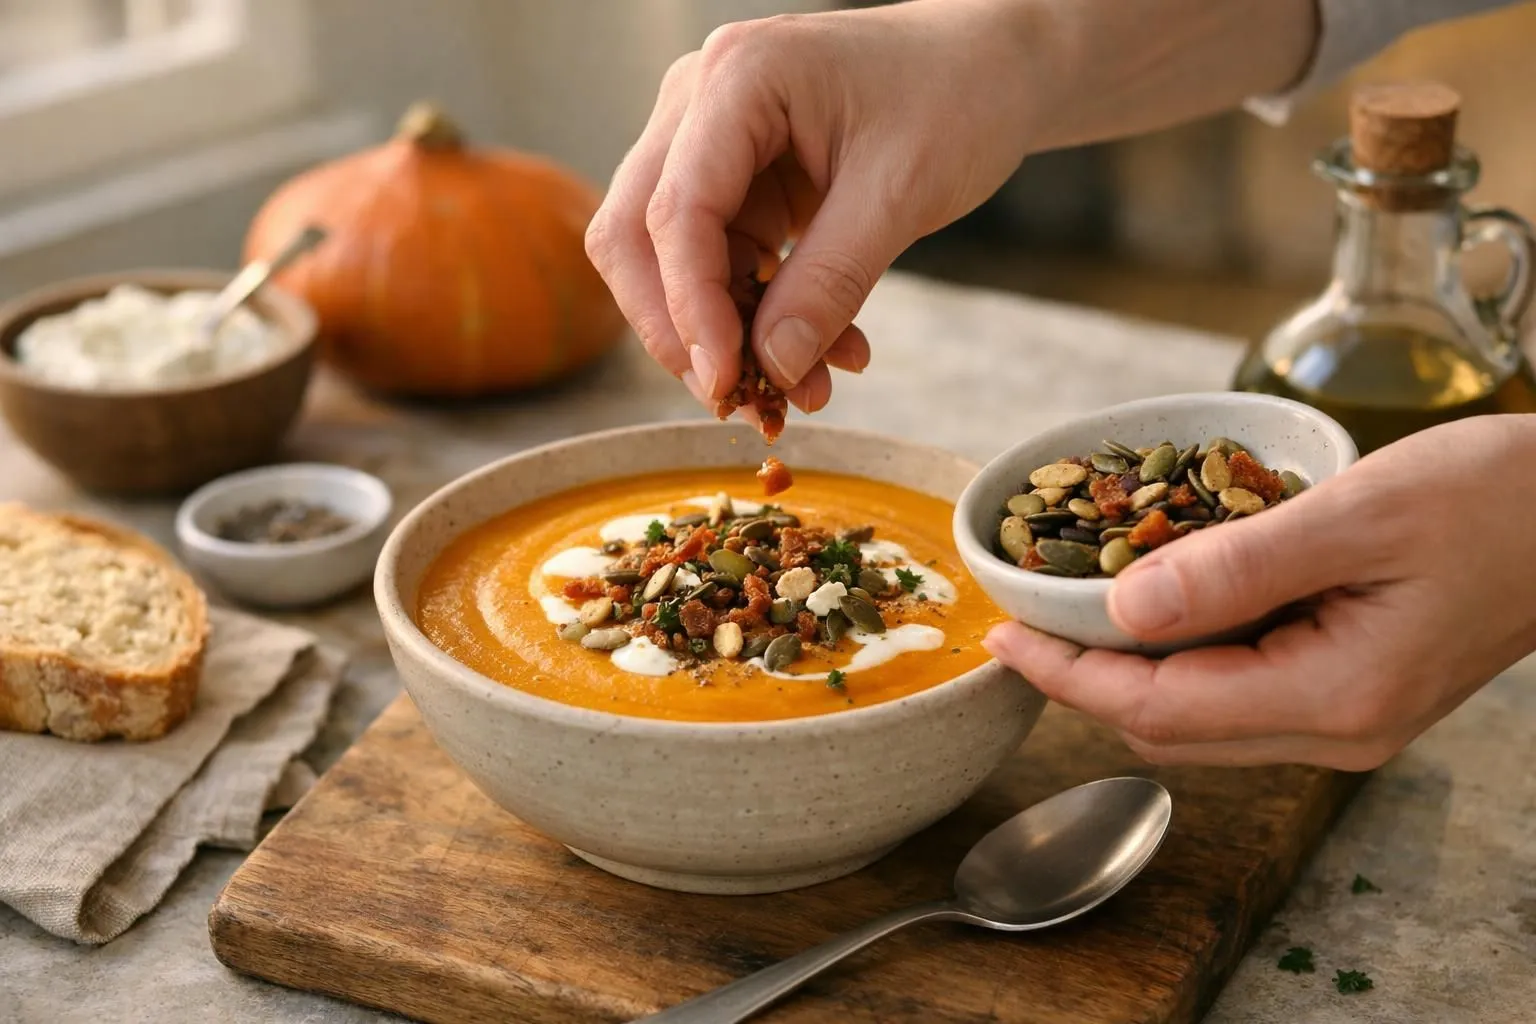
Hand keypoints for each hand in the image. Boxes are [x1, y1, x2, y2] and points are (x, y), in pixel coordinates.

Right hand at [584, 0, 1040, 416]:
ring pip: (669, 259)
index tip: (725, 381)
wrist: (987, 68)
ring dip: (724, 333)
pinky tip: (819, 353)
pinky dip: (758, 318)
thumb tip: (773, 366)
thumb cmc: (955, 96)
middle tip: (734, 396)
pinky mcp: (734, 181)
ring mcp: (709, 140)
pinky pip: (720, 265)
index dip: (690, 309)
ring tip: (802, 386)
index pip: (677, 209)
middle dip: (679, 327)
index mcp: (738, 79)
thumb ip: (831, 282)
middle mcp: (700, 102)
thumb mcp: (901, 193)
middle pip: (635, 233)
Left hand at [983, 415, 1535, 769]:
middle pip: (1165, 724)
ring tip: (1073, 599)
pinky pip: (1238, 688)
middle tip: (1025, 609)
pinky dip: (1182, 651)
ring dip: (1129, 664)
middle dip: (1083, 674)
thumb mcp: (1358, 515)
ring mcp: (1347, 719)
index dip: (1065, 675)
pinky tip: (1159, 596)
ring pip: (1197, 713)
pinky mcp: (1352, 690)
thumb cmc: (1495, 500)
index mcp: (1335, 697)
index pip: (1155, 708)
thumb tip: (1121, 606)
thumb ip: (1237, 567)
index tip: (1000, 633)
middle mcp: (1336, 731)